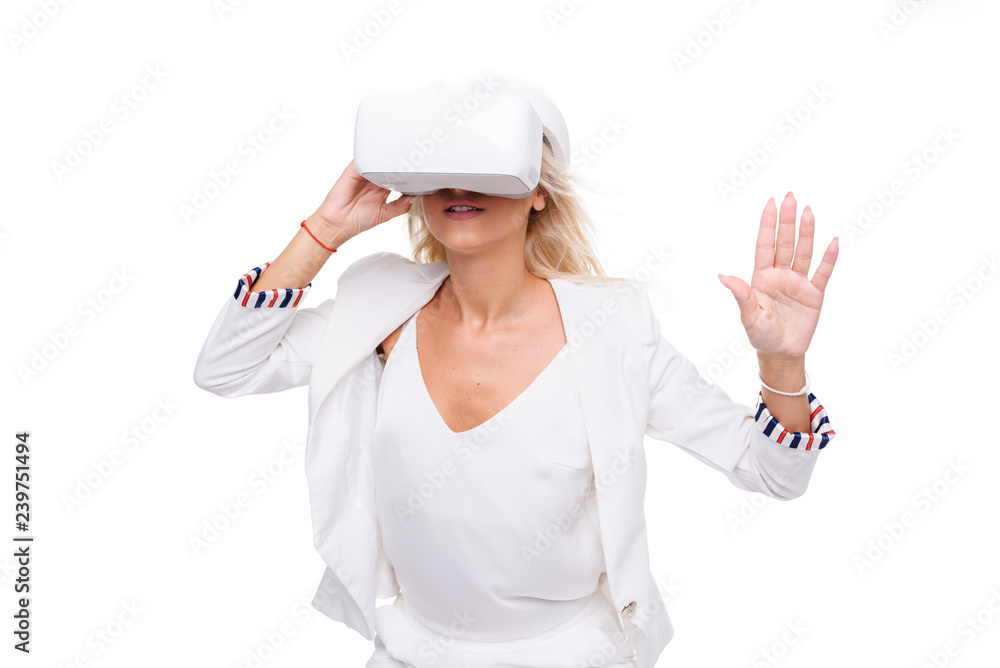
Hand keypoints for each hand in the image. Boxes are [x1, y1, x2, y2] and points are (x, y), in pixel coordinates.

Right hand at [313, 160, 420, 239]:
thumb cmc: (360, 220)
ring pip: (379, 159)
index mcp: (382, 186)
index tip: (422, 168)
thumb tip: (416, 196)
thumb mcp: (387, 213)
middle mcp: (373, 178)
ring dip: (389, 157)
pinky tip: (384, 157)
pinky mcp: (353, 171)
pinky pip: (364, 158)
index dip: (408, 171)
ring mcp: (363, 173)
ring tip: (403, 155)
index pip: (398, 174)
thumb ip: (402, 205)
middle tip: (416, 158)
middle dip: (401, 162)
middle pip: (389, 164)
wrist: (339, 224)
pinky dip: (373, 156)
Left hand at [718, 192, 838, 359]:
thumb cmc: (760, 334)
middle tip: (791, 197)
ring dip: (806, 233)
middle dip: (787, 220)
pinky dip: (829, 259)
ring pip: (803, 252)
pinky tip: (833, 242)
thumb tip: (722, 276)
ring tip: (809, 211)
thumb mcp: (748, 315)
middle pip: (784, 242)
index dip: (767, 225)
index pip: (765, 245)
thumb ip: (740, 294)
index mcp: (761, 277)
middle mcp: (780, 274)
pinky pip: (822, 273)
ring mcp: (798, 282)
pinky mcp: (814, 294)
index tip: (771, 203)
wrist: (781, 353)